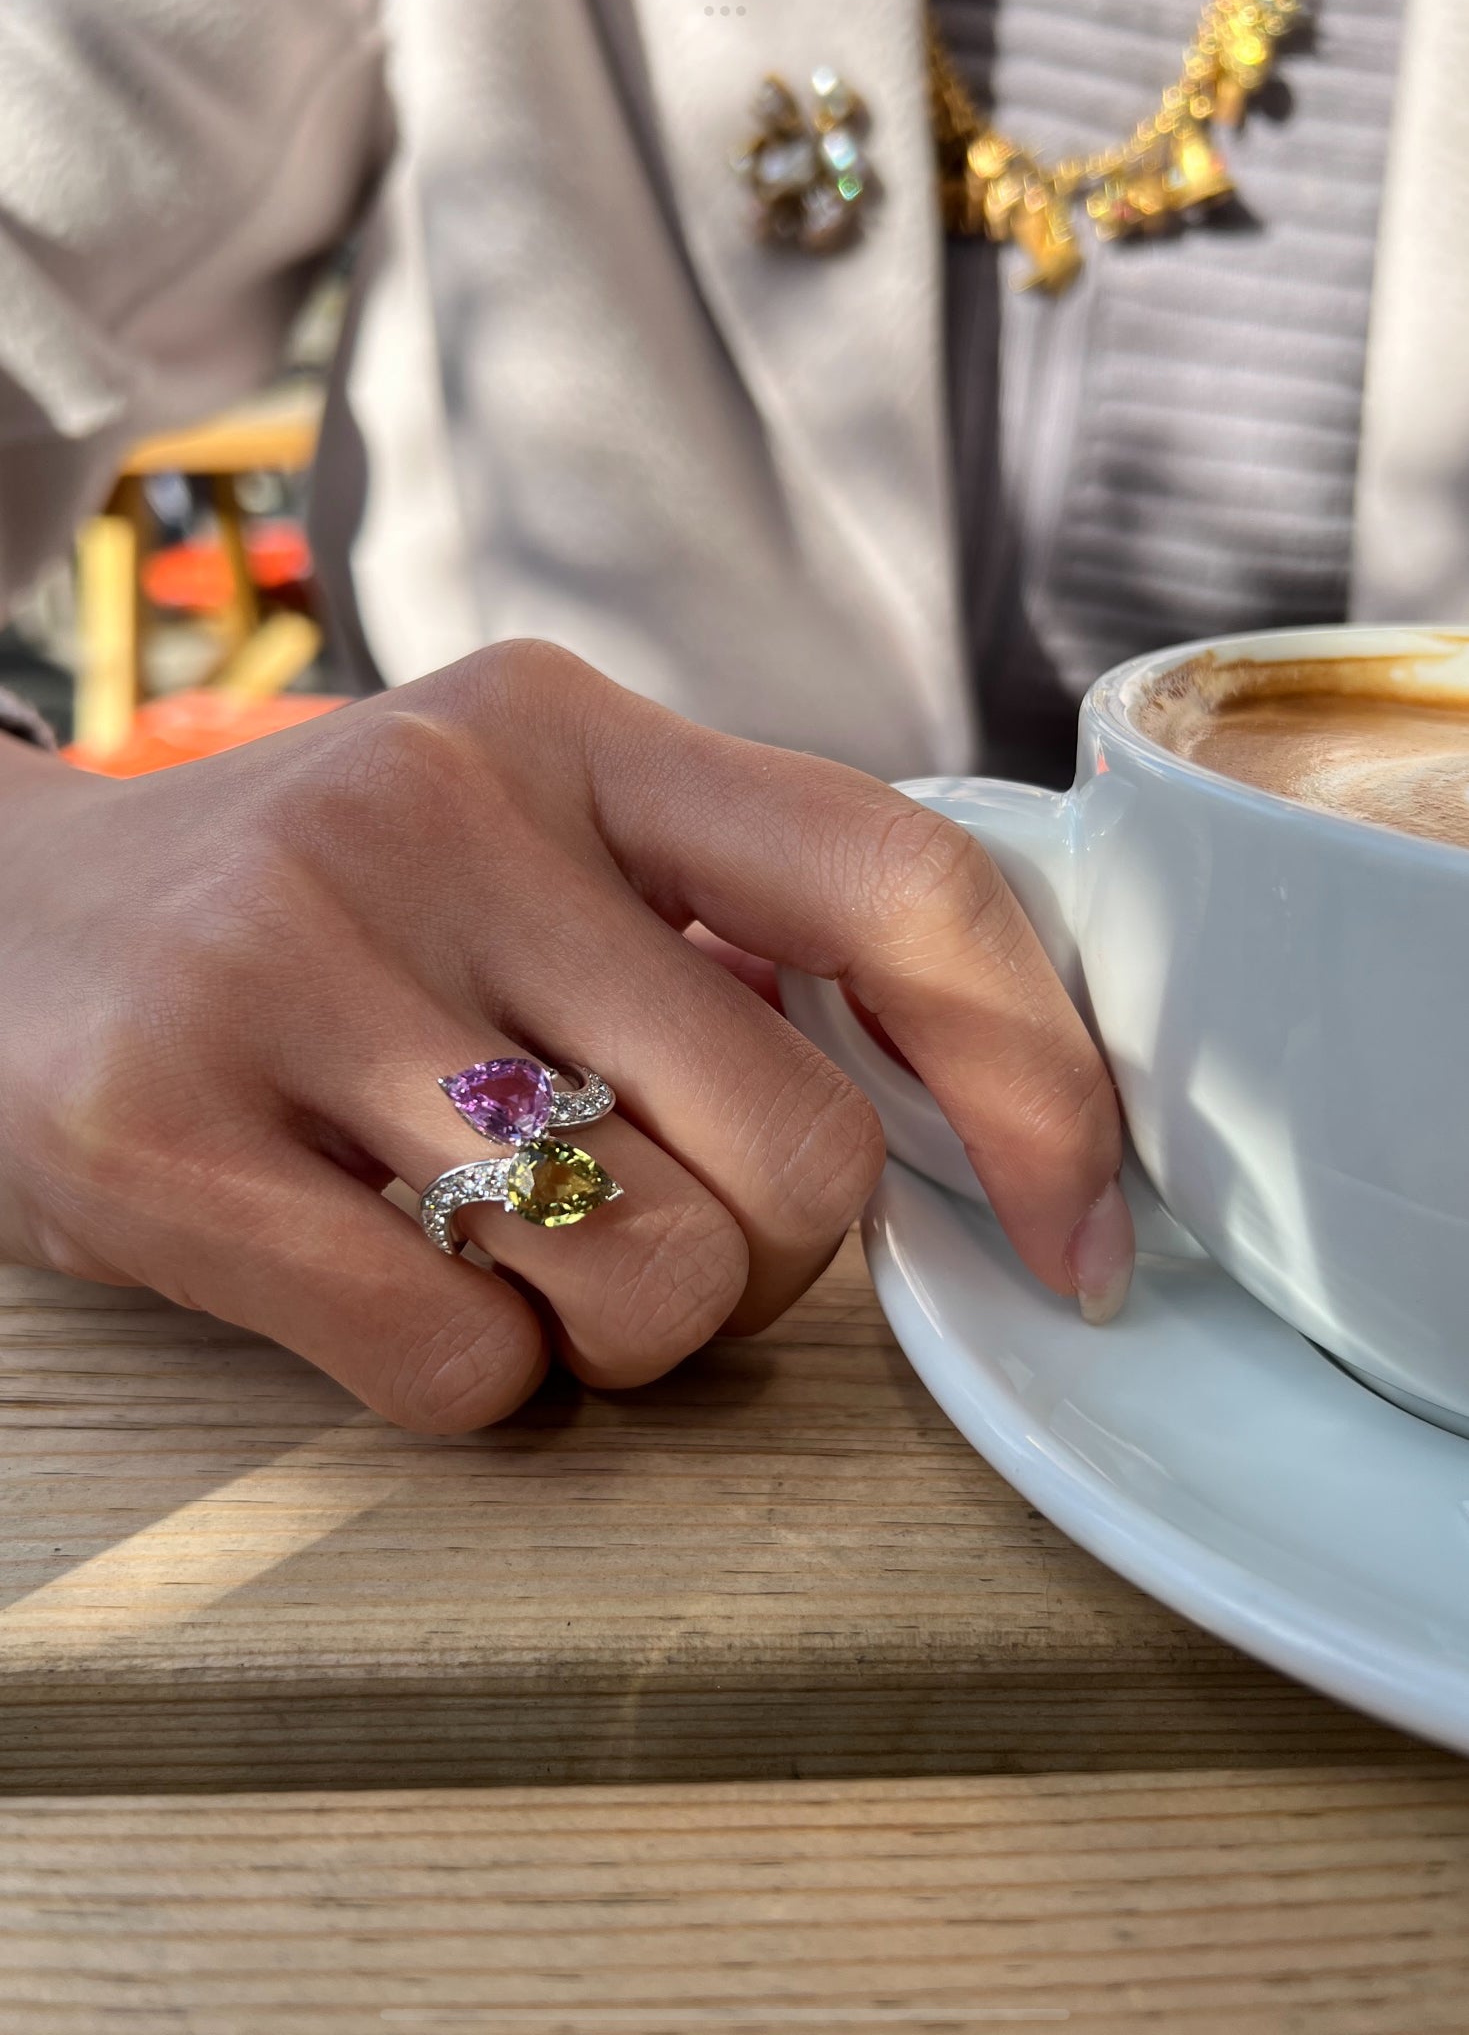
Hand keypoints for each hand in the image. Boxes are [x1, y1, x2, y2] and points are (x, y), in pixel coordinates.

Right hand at [0, 646, 1131, 1428]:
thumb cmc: (307, 915)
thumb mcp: (512, 834)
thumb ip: (717, 919)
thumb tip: (961, 1084)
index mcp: (566, 732)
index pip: (899, 884)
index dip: (1038, 1077)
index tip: (1075, 1229)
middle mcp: (436, 813)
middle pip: (795, 1152)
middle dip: (768, 1261)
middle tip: (657, 1234)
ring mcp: (283, 965)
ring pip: (642, 1278)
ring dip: (612, 1334)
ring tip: (497, 1249)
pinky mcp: (153, 1132)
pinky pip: (457, 1368)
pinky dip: (469, 1383)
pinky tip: (379, 1286)